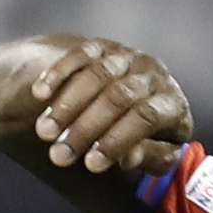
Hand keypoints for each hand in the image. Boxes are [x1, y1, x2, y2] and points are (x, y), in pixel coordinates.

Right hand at [2, 36, 191, 178]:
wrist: (118, 106)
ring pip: (98, 75)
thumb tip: (132, 157)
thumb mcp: (148, 155)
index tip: (90, 165)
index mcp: (172, 105)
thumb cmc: (137, 141)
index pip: (147, 117)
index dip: (118, 141)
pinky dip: (59, 74)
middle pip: (120, 97)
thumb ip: (147, 158)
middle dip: (86, 128)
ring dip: (67, 106)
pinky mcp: (101, 47)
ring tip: (43, 132)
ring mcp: (128, 58)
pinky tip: (40, 95)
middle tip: (59, 155)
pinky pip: (80, 55)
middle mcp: (155, 75)